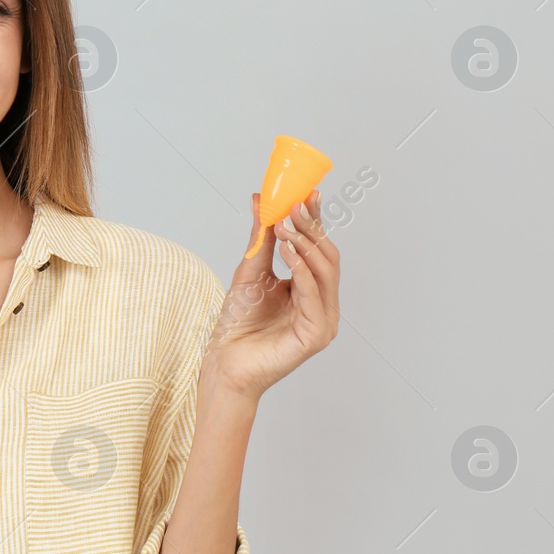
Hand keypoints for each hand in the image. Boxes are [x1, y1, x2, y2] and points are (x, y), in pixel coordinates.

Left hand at [203, 189, 340, 399]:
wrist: (225, 361)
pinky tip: (287, 250)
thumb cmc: (238, 322)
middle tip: (294, 204)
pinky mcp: (316, 334)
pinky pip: (314, 293)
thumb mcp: (250, 270)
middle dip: (312, 228)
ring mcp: (324, 320)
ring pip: (326, 272)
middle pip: (329, 257)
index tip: (308, 193)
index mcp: (312, 289)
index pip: (319, 249)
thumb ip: (262, 237)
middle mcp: (323, 304)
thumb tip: (261, 198)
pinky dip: (302, 268)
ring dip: (307, 244)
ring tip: (286, 224)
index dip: (316, 221)